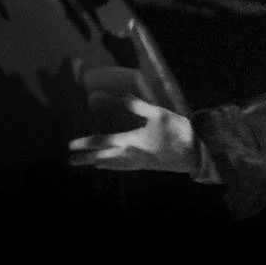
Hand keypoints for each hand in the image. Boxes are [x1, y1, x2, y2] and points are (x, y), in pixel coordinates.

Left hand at [68, 66, 196, 173]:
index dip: (85, 143)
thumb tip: (122, 96)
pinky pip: (122, 167)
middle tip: (72, 161)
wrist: (194, 152)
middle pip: (102, 158)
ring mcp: (138, 162)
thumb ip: (138, 106)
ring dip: (97, 163)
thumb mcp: (159, 114)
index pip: (101, 142)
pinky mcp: (146, 166)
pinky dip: (112, 166)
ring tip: (88, 163)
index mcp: (131, 141)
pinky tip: (110, 166)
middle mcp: (130, 155)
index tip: (71, 145)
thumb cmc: (177, 131)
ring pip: (112, 165)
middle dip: (86, 159)